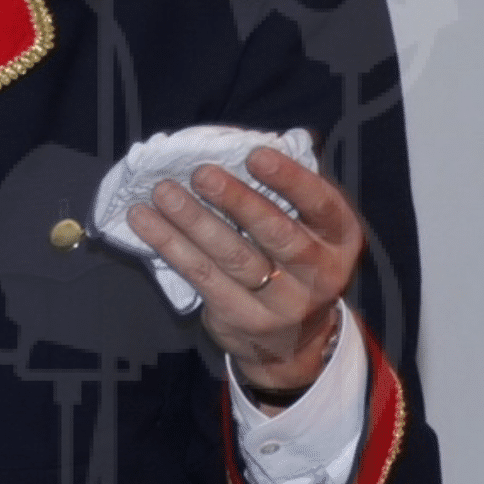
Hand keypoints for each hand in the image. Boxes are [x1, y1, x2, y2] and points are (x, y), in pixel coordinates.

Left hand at [126, 146, 361, 399]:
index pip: (322, 205)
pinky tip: (144, 221)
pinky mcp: (242, 318)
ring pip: (233, 256)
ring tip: (163, 192)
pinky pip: (202, 276)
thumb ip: (286, 192)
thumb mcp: (308, 230)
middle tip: (201, 174)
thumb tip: (241, 142)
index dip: (291, 180)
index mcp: (339, 240)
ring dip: (193, 221)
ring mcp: (282, 303)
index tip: (255, 155)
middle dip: (237, 201)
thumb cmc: (291, 261)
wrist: (292, 342)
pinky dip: (170, 245)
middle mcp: (319, 274)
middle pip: (277, 235)